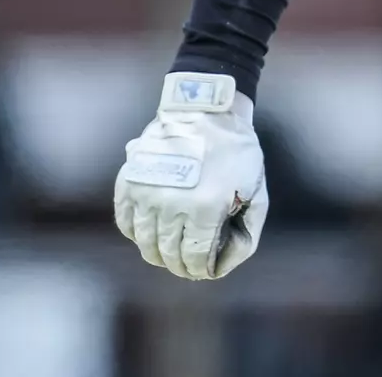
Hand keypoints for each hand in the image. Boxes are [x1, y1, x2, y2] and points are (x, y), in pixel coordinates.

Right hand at [114, 72, 268, 279]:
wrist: (205, 110)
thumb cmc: (235, 151)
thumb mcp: (256, 189)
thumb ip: (247, 228)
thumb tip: (224, 261)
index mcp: (206, 208)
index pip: (194, 256)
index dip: (198, 269)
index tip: (202, 270)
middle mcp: (171, 204)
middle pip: (168, 253)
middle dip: (179, 265)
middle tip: (186, 266)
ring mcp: (145, 193)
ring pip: (144, 242)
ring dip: (157, 253)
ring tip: (168, 253)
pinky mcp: (128, 183)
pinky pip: (126, 222)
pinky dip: (136, 234)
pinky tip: (149, 233)